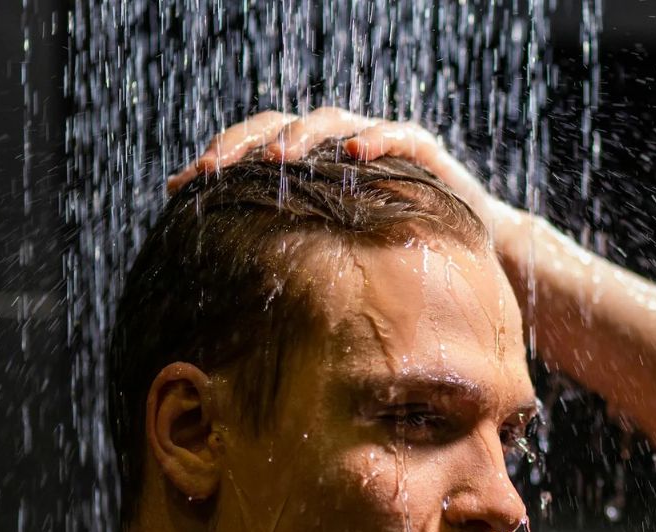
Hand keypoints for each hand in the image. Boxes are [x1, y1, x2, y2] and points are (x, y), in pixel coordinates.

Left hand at [166, 108, 526, 245]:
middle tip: (216, 169)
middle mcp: (339, 145)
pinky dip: (377, 139)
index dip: (219, 159)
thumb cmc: (395, 256)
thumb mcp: (334, 256)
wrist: (472, 249)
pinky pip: (398, 135)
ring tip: (277, 160)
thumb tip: (225, 285)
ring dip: (302, 138)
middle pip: (282, 126)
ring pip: (333, 122)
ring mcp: (379, 141)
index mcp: (311, 165)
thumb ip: (291, 253)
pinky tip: (357, 155)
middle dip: (246, 143)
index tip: (183, 185)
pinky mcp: (422, 150)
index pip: (255, 148)